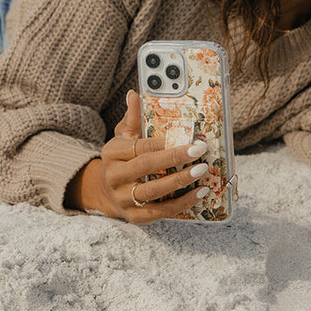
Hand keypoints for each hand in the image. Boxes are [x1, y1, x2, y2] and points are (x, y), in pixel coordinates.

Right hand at [69, 91, 210, 222]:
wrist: (109, 191)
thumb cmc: (124, 158)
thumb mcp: (125, 136)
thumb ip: (132, 117)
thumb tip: (134, 93)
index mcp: (112, 153)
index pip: (141, 147)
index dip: (164, 143)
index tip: (187, 138)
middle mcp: (114, 176)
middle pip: (146, 167)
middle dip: (175, 159)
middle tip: (199, 152)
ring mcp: (123, 198)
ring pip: (153, 192)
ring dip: (180, 182)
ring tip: (202, 172)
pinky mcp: (135, 217)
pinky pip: (160, 211)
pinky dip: (182, 204)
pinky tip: (199, 194)